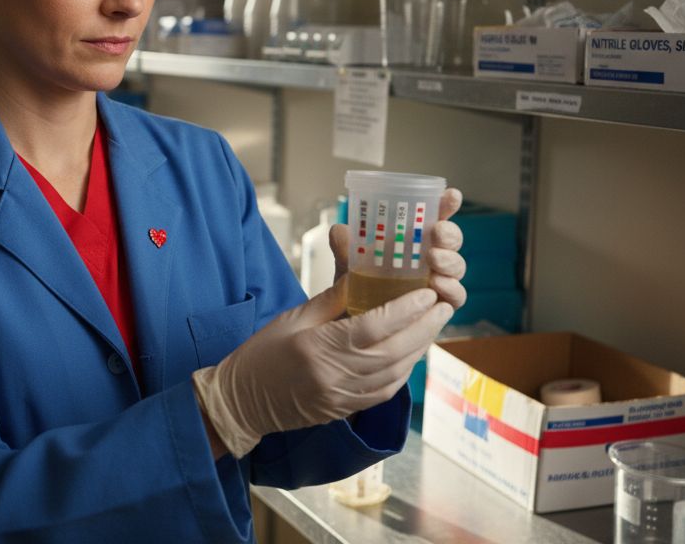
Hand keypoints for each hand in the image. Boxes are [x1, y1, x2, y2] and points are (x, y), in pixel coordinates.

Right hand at [192, 283, 452, 458]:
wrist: (242, 402)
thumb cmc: (262, 354)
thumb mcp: (292, 318)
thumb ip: (332, 300)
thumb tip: (362, 276)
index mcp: (318, 348)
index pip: (373, 327)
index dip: (405, 310)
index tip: (427, 292)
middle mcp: (335, 376)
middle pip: (393, 351)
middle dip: (424, 327)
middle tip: (443, 305)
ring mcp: (342, 397)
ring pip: (395, 372)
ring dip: (419, 348)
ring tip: (433, 325)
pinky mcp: (345, 409)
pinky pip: (385, 390)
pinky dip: (403, 370)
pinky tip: (412, 353)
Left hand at [329, 187, 466, 308]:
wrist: (356, 322)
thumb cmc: (359, 286)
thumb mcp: (349, 265)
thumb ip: (346, 248)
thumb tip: (339, 231)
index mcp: (414, 240)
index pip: (435, 217)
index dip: (446, 204)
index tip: (451, 195)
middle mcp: (431, 258)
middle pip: (451, 240)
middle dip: (450, 233)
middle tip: (437, 231)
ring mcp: (438, 281)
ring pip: (456, 266)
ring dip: (450, 260)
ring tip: (434, 258)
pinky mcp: (440, 306)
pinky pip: (455, 296)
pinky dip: (452, 288)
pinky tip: (440, 284)